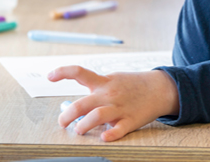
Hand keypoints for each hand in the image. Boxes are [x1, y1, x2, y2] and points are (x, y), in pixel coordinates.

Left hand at [48, 66, 178, 140]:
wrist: (159, 88)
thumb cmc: (132, 85)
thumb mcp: (113, 80)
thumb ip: (95, 90)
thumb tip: (76, 107)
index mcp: (103, 82)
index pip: (79, 72)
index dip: (62, 72)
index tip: (50, 76)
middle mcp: (109, 94)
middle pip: (82, 104)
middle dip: (67, 115)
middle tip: (62, 122)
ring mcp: (120, 107)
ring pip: (97, 116)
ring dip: (84, 125)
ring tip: (78, 131)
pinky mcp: (131, 120)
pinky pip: (119, 129)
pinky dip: (110, 134)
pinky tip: (104, 137)